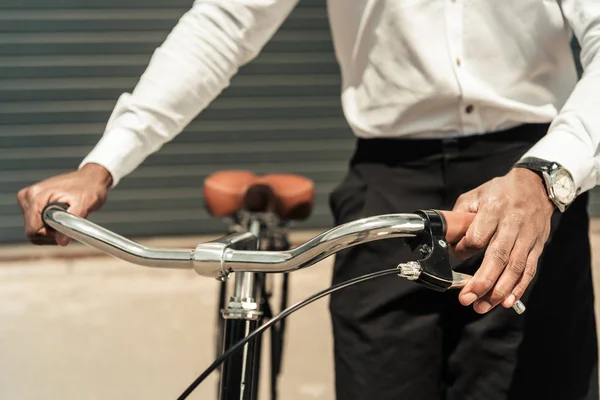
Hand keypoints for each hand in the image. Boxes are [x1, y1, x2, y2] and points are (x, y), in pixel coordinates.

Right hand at [17, 163, 112, 245]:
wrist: (91, 178)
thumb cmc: (90, 188)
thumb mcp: (85, 205)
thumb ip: (71, 224)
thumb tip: (61, 242)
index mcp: (37, 196)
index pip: (33, 230)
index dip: (49, 236)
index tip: (65, 230)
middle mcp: (28, 196)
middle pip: (32, 230)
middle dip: (50, 233)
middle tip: (68, 225)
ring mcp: (28, 198)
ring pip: (33, 228)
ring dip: (49, 230)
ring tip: (66, 219)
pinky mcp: (31, 200)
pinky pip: (35, 222)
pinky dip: (47, 225)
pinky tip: (60, 218)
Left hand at [452, 168, 554, 312]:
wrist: (537, 186)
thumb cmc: (501, 192)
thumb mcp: (475, 195)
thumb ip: (459, 216)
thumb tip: (446, 239)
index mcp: (494, 210)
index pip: (478, 236)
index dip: (464, 249)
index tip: (455, 254)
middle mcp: (512, 225)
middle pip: (497, 257)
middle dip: (482, 282)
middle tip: (467, 298)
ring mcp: (527, 237)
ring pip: (514, 268)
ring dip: (498, 291)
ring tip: (482, 306)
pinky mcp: (537, 247)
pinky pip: (528, 271)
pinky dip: (518, 289)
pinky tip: (506, 302)